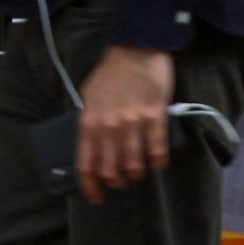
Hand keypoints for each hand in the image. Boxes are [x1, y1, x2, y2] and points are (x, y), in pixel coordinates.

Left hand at [76, 45, 175, 201]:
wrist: (136, 48)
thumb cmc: (111, 72)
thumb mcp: (89, 96)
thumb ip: (89, 122)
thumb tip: (92, 149)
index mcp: (89, 122)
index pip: (86, 165)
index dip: (90, 187)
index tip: (96, 197)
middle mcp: (109, 126)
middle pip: (110, 171)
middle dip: (116, 182)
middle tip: (121, 180)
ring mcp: (133, 123)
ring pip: (134, 166)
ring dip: (136, 173)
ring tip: (138, 169)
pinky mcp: (155, 117)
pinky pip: (157, 151)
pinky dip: (157, 162)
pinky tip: (156, 161)